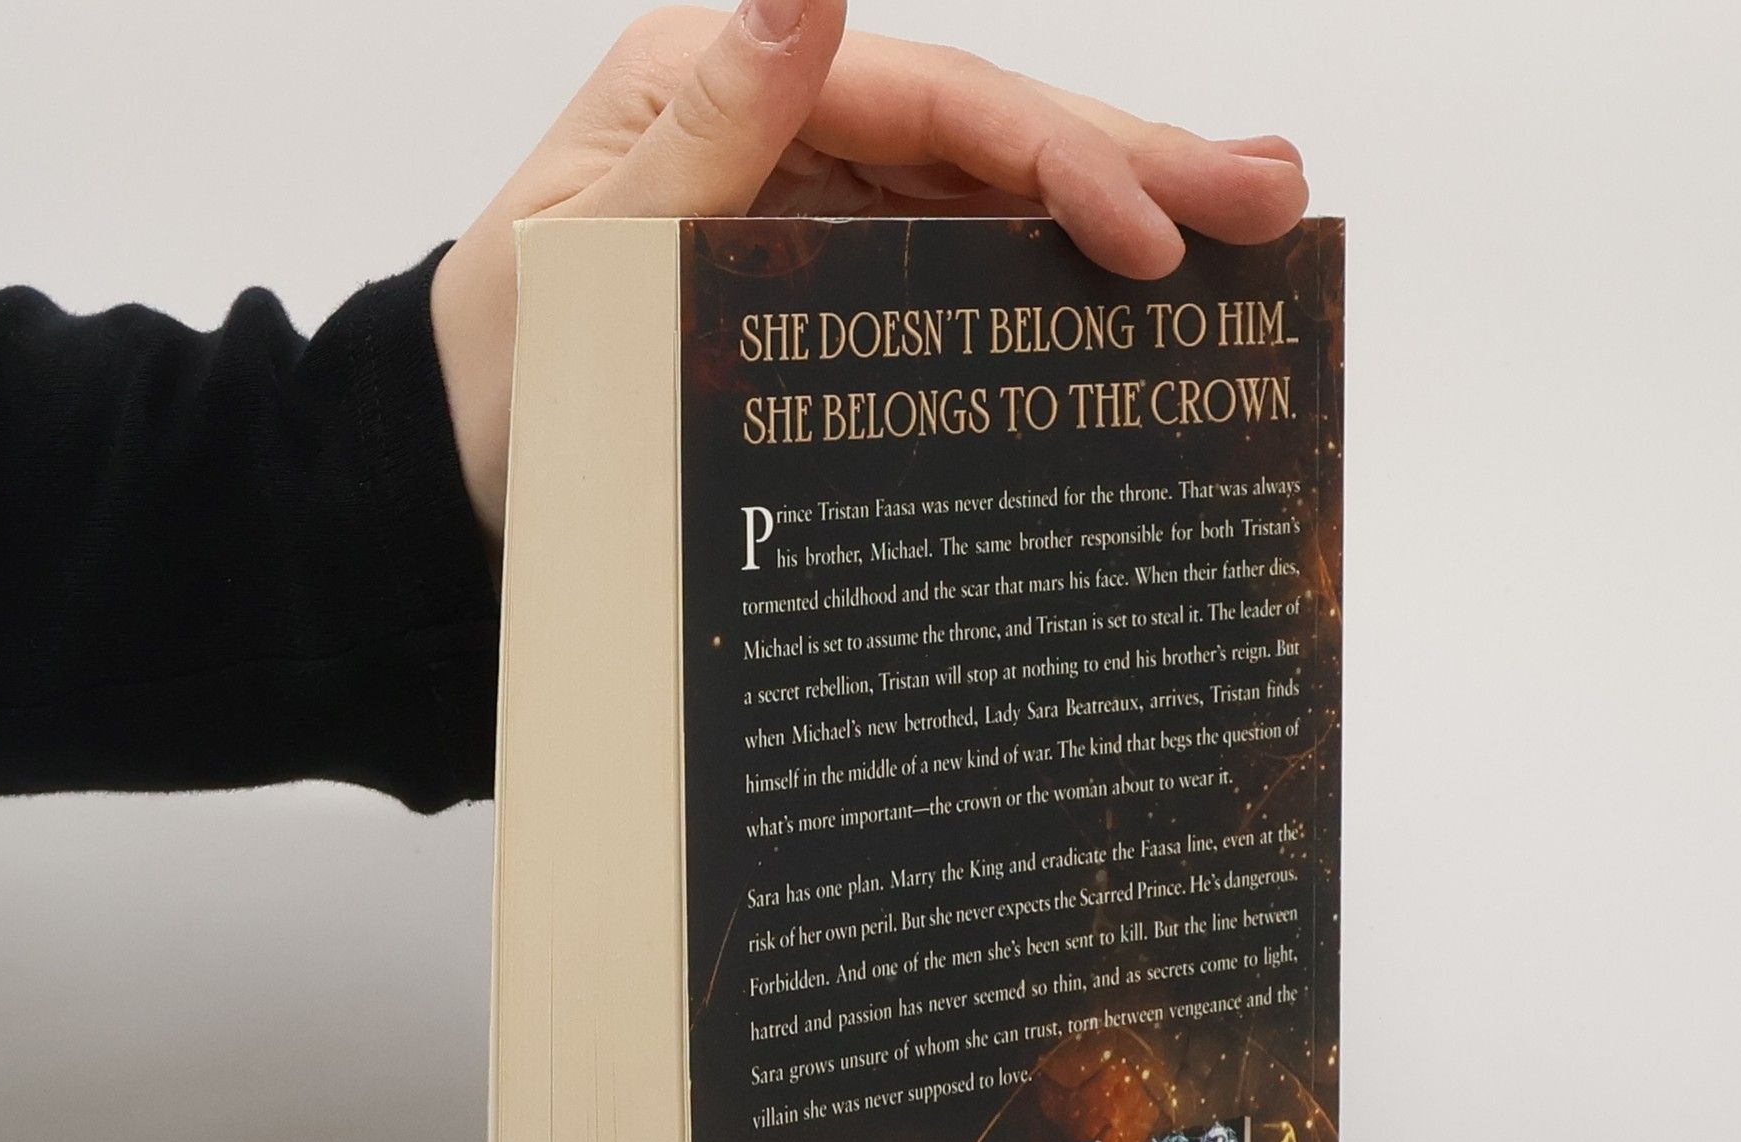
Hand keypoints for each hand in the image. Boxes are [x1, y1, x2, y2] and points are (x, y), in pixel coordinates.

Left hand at [431, 0, 1307, 541]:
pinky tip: (1141, 277)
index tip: (1156, 227)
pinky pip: (962, 263)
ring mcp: (824, 200)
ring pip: (997, 193)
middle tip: (1276, 195)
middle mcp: (793, 122)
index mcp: (729, 80)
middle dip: (1137, 160)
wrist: (465, 461)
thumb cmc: (505, 359)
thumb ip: (706, 129)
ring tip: (1253, 224)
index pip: (934, 101)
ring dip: (1125, 204)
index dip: (1056, 156)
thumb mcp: (583, 239)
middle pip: (992, 129)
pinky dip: (1054, 273)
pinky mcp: (836, 275)